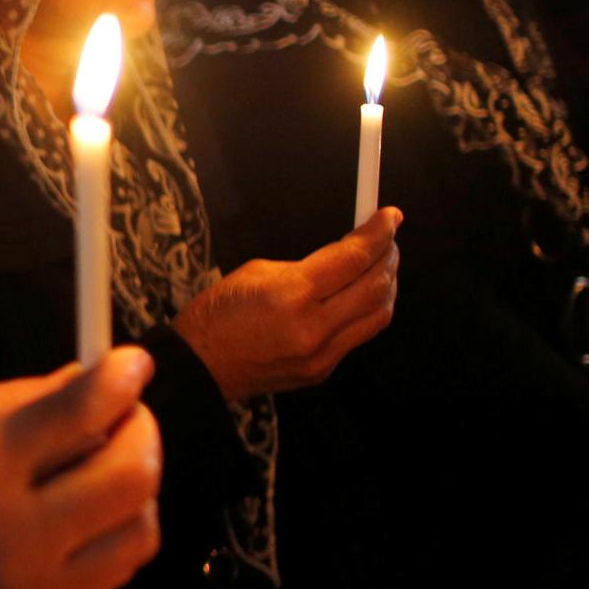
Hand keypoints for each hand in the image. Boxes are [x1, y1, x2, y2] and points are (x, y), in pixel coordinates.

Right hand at [0, 349, 162, 588]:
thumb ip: (13, 401)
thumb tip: (85, 380)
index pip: (81, 414)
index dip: (121, 378)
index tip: (131, 363)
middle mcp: (17, 528)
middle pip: (131, 474)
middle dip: (142, 430)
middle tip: (123, 413)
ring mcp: (34, 580)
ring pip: (140, 528)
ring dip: (139, 486)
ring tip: (109, 465)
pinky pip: (119, 570)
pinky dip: (122, 531)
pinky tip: (94, 511)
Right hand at [170, 208, 400, 400]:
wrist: (200, 366)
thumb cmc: (218, 314)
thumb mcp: (258, 272)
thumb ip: (309, 266)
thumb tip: (346, 256)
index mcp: (292, 294)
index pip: (354, 258)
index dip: (378, 233)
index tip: (389, 216)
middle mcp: (313, 328)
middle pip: (375, 286)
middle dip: (388, 256)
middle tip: (387, 239)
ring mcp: (321, 355)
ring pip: (378, 316)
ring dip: (386, 286)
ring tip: (381, 267)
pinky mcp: (322, 372)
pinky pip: (358, 336)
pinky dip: (366, 311)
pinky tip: (359, 297)